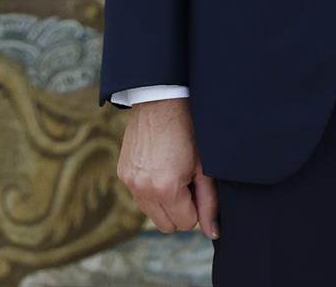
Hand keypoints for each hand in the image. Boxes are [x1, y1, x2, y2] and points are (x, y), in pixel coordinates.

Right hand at [117, 98, 218, 238]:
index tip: (195, 184)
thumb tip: (213, 233)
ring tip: (171, 174)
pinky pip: (139, 197)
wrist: (160, 102)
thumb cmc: (188, 132)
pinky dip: (150, 191)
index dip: (196, 206)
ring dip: (163, 203)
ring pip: (151, 214)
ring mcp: (129, 182)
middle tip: (185, 182)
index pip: (187, 224)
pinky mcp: (122, 173)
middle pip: (166, 225)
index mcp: (166, 189)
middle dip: (179, 210)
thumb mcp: (204, 168)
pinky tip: (158, 168)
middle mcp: (143, 189)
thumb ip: (209, 204)